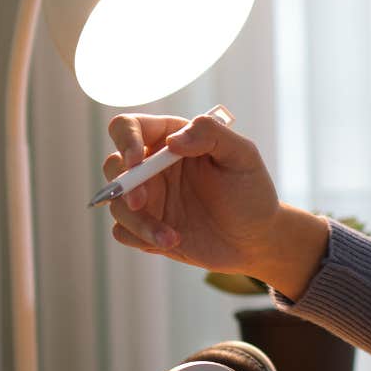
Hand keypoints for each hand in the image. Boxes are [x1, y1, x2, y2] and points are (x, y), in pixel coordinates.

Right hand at [102, 113, 327, 298]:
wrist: (257, 239)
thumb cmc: (251, 191)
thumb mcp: (243, 156)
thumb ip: (213, 135)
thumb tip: (173, 141)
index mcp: (171, 139)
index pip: (129, 127)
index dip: (126, 140)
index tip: (137, 161)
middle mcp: (153, 166)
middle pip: (114, 166)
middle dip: (123, 185)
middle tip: (141, 203)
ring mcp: (148, 198)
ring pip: (116, 203)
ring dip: (138, 222)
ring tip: (173, 238)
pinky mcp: (146, 227)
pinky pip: (123, 231)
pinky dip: (141, 238)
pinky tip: (172, 242)